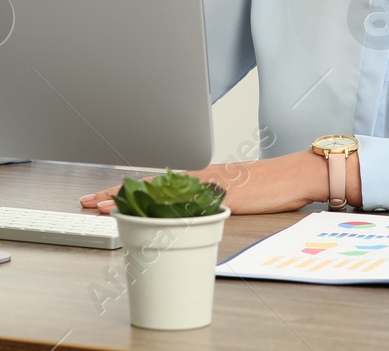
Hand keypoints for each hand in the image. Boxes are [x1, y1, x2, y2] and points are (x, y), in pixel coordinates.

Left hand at [79, 150, 361, 215]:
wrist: (299, 173)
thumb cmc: (274, 186)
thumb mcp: (236, 192)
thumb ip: (212, 198)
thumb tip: (193, 213)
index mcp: (203, 176)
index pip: (157, 182)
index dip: (127, 188)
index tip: (101, 196)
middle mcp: (202, 176)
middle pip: (152, 185)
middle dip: (118, 193)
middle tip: (89, 202)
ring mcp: (212, 184)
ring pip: (162, 191)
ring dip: (131, 199)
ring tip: (103, 207)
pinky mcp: (225, 194)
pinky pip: (187, 202)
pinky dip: (165, 208)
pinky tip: (151, 214)